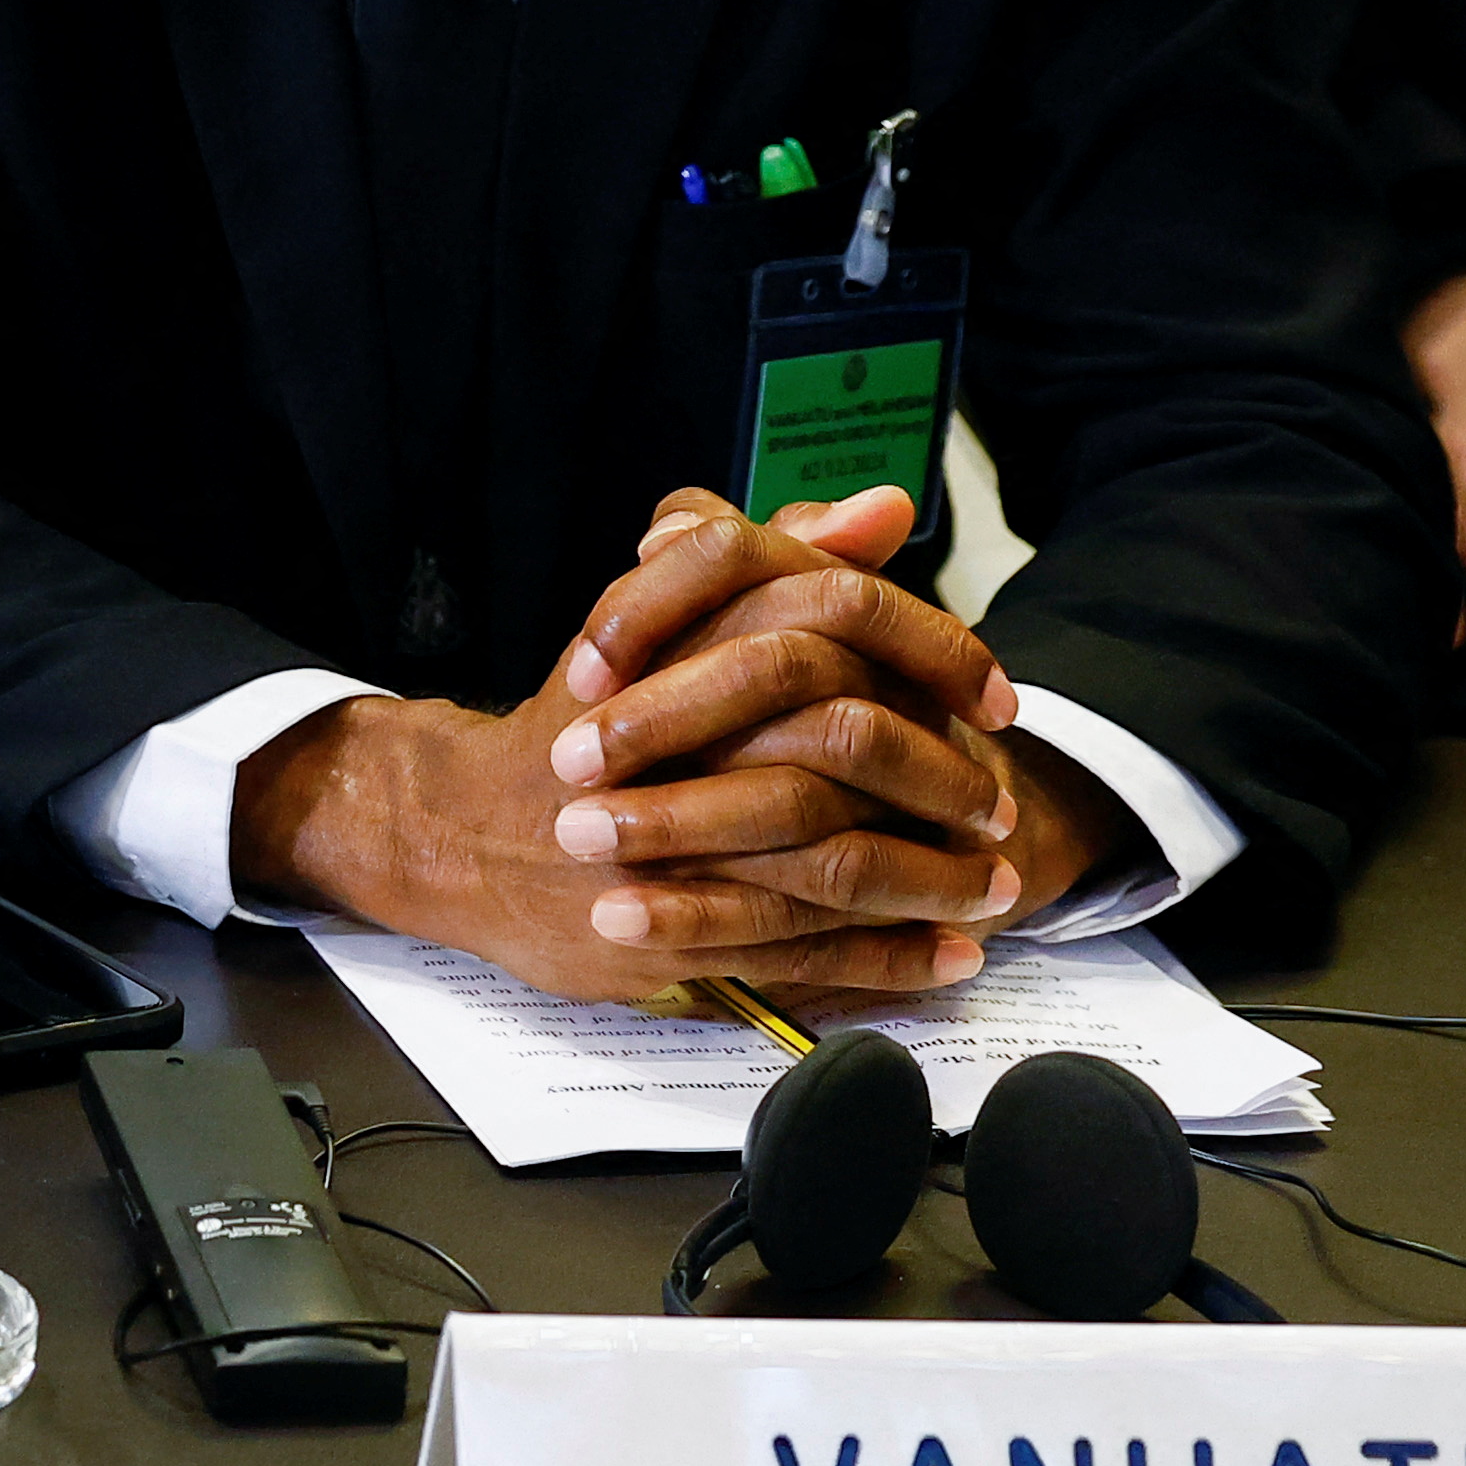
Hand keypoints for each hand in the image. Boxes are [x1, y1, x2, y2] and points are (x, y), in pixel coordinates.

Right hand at [235, 496, 1016, 999]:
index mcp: (680, 640)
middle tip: (998, 802)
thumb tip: (885, 506)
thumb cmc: (587, 722)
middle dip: (944, 777)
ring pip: (835, 857)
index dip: (933, 652)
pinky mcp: (670, 933)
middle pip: (846, 740)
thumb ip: (779, 556)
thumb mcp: (669, 616)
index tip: (998, 694)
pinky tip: (948, 958)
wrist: (466, 828)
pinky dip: (891, 958)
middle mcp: (674, 734)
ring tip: (993, 889)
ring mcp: (669, 841)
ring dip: (933, 878)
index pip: (832, 613)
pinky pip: (806, 950)